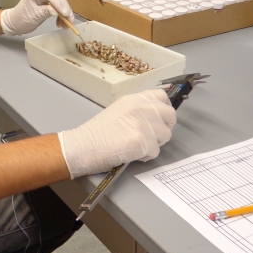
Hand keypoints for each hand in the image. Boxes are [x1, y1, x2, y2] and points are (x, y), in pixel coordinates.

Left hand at [0, 0, 73, 35]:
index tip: (65, 13)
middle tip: (70, 20)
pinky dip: (61, 17)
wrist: (14, 24)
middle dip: (65, 9)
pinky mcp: (48, 6)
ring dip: (65, 14)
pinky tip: (61, 24)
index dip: (59, 4)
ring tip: (66, 25)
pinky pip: (58, 9)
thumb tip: (57, 12)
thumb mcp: (33, 16)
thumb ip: (45, 12)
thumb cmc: (21, 19)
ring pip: (60, 4)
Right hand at [57, 89, 175, 177]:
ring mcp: (142, 124)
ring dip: (155, 143)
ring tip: (138, 146)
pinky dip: (146, 156)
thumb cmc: (96, 132)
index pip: (162, 97)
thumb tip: (155, 117)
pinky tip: (132, 154)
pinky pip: (155, 151)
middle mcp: (140, 108)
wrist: (82, 146)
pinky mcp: (141, 142)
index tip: (159, 119)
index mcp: (134, 99)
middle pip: (170, 115)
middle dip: (164, 127)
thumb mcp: (119, 110)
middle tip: (152, 136)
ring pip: (165, 135)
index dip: (164, 109)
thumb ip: (137, 110)